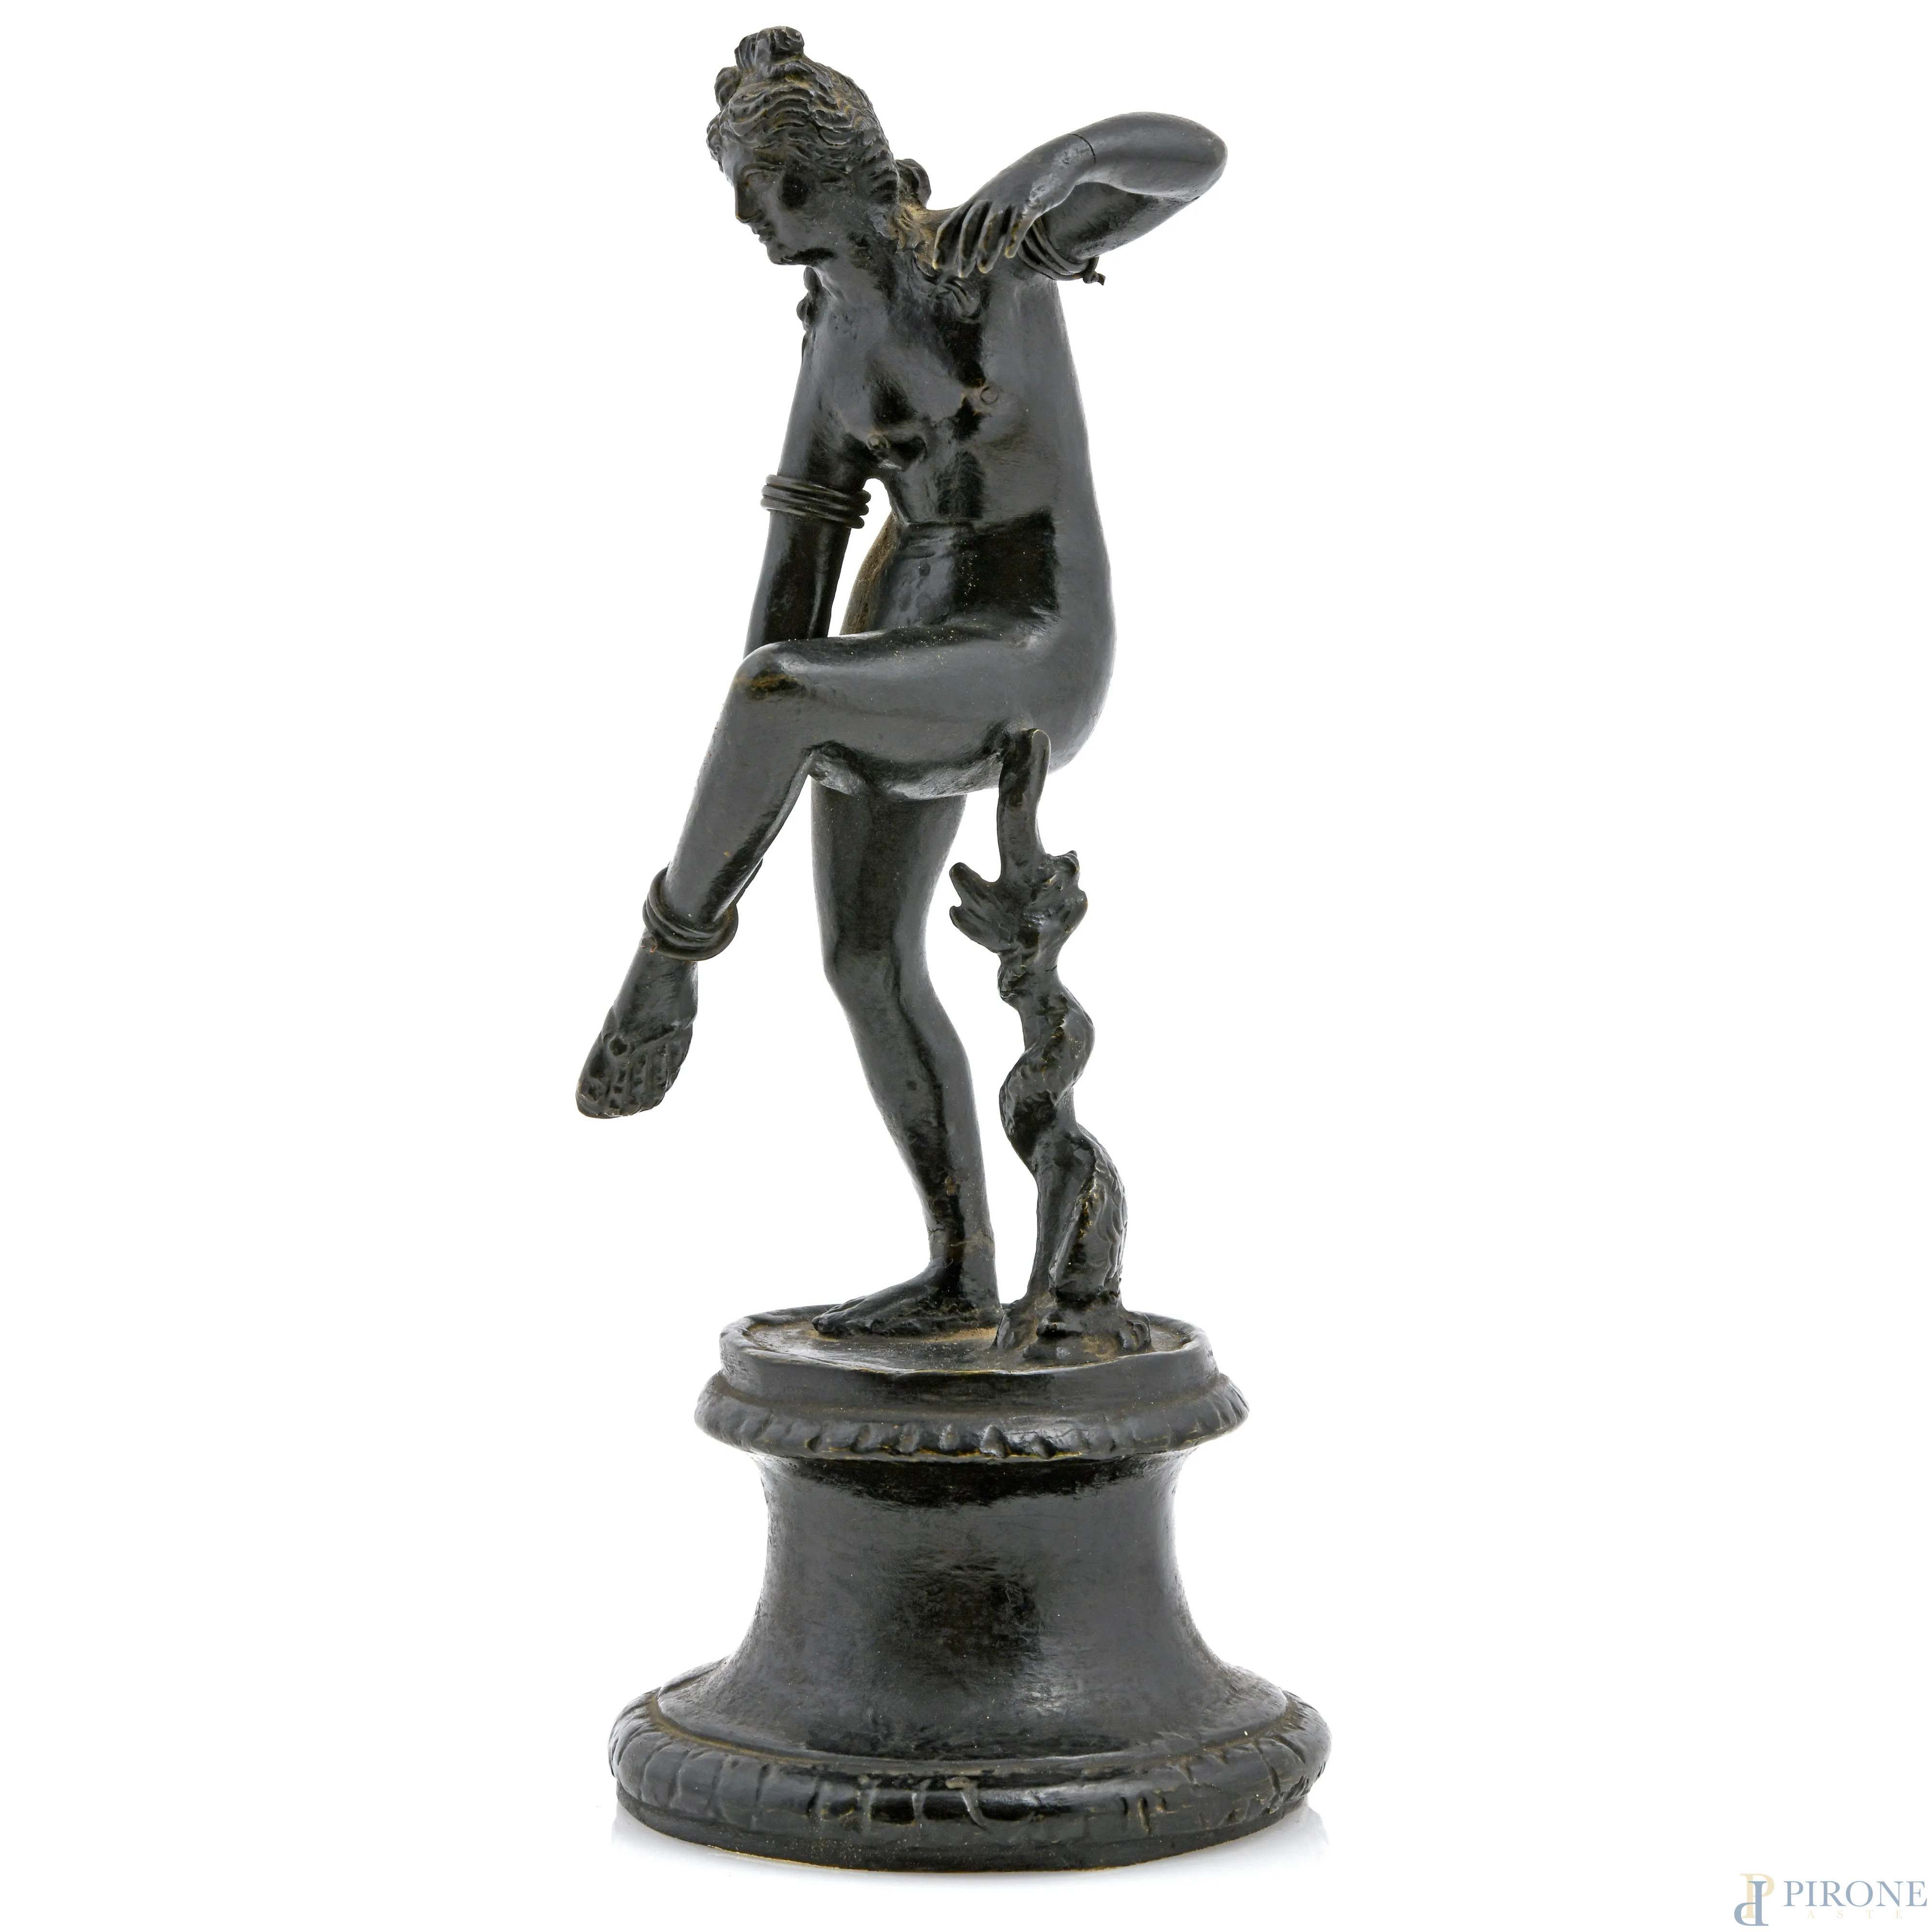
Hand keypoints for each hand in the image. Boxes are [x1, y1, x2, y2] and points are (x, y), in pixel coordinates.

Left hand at [929, 141, 1088, 278]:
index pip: (954, 223)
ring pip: (993, 225)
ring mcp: (1009, 199)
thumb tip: (973, 247)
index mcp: (978, 200)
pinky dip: (1013, 237)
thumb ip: (985, 219)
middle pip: (971, 226)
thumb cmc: (1021, 186)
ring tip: (983, 269)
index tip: (937, 265)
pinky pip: (1019, 221)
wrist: (1051, 161)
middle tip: (960, 273)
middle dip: (964, 251)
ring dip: (986, 248)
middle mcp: (990, 199)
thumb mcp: (997, 199)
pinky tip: (1010, 254)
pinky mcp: (1030, 202)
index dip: (944, 244)